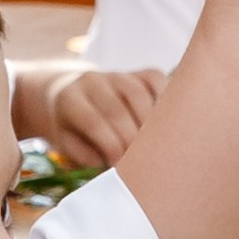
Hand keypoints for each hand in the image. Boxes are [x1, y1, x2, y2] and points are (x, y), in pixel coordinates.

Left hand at [11, 58, 164, 166]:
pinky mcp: (137, 73)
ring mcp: (117, 74)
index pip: (93, 121)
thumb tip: (117, 163)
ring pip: (138, 93)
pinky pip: (155, 79)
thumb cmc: (75, 130)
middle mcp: (93, 81)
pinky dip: (165, 97)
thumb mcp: (70, 145)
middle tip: (142, 161)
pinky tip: (167, 120)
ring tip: (156, 146)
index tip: (121, 166)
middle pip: (117, 108)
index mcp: (70, 99)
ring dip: (150, 123)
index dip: (110, 145)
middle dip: (131, 138)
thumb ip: (88, 155)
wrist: (74, 97)